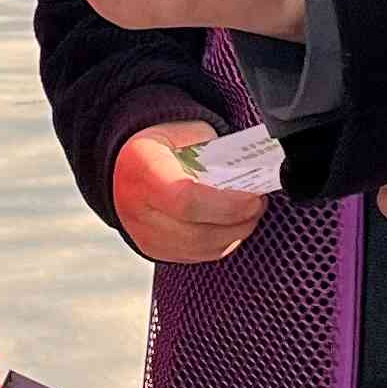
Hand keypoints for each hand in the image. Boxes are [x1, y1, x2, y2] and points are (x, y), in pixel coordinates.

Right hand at [109, 117, 268, 265]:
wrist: (127, 161)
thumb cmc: (163, 143)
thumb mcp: (188, 132)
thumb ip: (217, 153)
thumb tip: (253, 174)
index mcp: (142, 168)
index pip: (186, 200)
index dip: (227, 205)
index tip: (254, 197)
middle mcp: (136, 206)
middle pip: (196, 232)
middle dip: (238, 221)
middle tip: (259, 203)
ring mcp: (142, 233)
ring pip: (199, 249)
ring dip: (234, 234)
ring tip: (249, 213)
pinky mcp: (153, 249)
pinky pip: (196, 255)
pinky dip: (221, 243)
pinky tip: (231, 224)